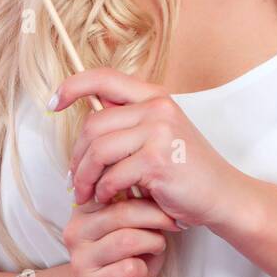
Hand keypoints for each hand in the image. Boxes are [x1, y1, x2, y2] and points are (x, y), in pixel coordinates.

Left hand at [51, 67, 241, 229]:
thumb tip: (87, 121)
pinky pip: (112, 175)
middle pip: (93, 124)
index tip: (53, 103)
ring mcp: (159, 132)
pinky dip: (104, 191)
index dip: (72, 86)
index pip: (104, 77)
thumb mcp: (160, 135)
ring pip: (98, 150)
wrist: (222, 195)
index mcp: (154, 96)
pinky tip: (109, 199)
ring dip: (85, 177)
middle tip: (75, 180)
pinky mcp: (157, 160)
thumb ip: (129, 123)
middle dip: (77, 156)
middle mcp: (157, 108)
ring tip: (87, 194)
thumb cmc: (187, 170)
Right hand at [62, 194, 181, 276]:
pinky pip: (128, 269)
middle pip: (120, 213)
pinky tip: (139, 273)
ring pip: (126, 240)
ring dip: (152, 243)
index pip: (110, 190)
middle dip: (154, 217)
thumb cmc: (129, 259)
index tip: (162, 199)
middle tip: (172, 224)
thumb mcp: (134, 227)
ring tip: (157, 247)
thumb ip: (136, 207)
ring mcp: (80, 261)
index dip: (141, 192)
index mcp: (83, 212)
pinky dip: (143, 269)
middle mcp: (75, 233)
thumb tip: (155, 186)